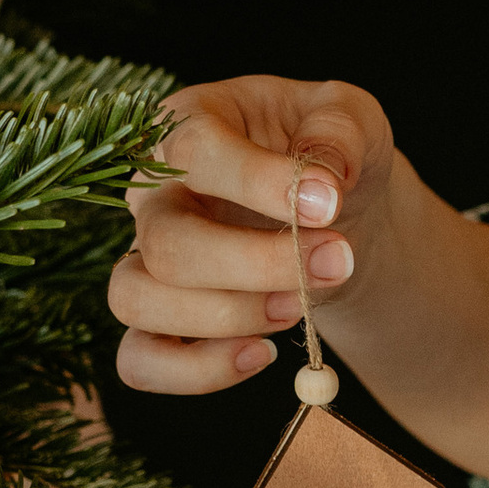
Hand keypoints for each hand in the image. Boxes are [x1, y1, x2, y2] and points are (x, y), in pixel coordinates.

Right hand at [111, 75, 393, 396]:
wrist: (337, 212)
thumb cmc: (332, 153)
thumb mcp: (353, 117)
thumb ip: (340, 130)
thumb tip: (323, 179)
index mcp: (189, 124)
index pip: (195, 150)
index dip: (260, 182)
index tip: (329, 204)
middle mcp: (153, 192)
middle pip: (166, 241)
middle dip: (257, 264)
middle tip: (336, 261)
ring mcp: (146, 257)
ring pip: (135, 299)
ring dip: (226, 316)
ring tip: (298, 307)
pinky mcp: (158, 317)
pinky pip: (139, 360)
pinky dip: (197, 370)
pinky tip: (263, 354)